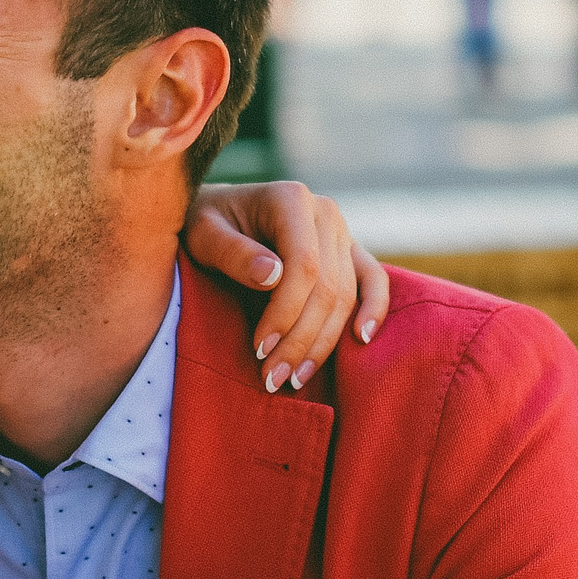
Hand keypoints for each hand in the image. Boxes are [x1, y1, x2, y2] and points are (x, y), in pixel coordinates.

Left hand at [184, 181, 390, 391]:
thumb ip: (233, 252)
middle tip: (271, 378)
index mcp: (292, 200)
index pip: (304, 266)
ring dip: (323, 342)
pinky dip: (373, 310)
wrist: (219, 215)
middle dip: (300, 339)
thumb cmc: (206, 225)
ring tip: (294, 378)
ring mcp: (342, 232)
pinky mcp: (350, 251)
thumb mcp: (204, 233)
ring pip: (347, 296)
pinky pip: (373, 280)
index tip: (259, 349)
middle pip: (328, 287)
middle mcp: (326, 213)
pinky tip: (360, 340)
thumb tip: (273, 276)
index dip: (285, 312)